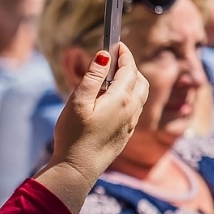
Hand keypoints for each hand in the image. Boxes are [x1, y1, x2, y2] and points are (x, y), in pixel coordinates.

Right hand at [39, 43, 149, 213]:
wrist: (77, 170)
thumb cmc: (74, 136)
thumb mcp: (78, 101)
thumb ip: (93, 77)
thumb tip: (104, 56)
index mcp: (122, 99)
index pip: (129, 68)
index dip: (124, 54)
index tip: (117, 44)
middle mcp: (131, 111)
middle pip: (140, 81)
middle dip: (130, 67)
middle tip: (115, 59)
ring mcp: (130, 124)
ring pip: (140, 96)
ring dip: (131, 82)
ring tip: (113, 78)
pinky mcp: (126, 135)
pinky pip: (134, 110)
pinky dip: (129, 97)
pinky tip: (112, 101)